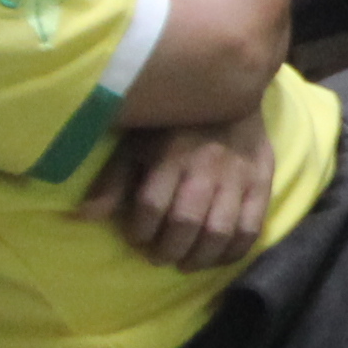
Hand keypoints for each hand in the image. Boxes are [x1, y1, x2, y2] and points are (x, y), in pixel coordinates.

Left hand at [79, 109, 279, 271]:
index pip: (151, 206)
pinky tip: (218, 257)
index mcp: (170, 152)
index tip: (137, 238)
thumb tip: (84, 216)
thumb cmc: (174, 119)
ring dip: (200, 257)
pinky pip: (251, 227)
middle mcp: (206, 165)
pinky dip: (234, 252)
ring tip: (187, 262)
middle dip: (168, 250)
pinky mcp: (263, 181)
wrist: (232, 85)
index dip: (140, 232)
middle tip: (160, 257)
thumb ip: (113, 178)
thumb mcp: (137, 140)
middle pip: (186, 223)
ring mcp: (238, 175)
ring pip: (220, 231)